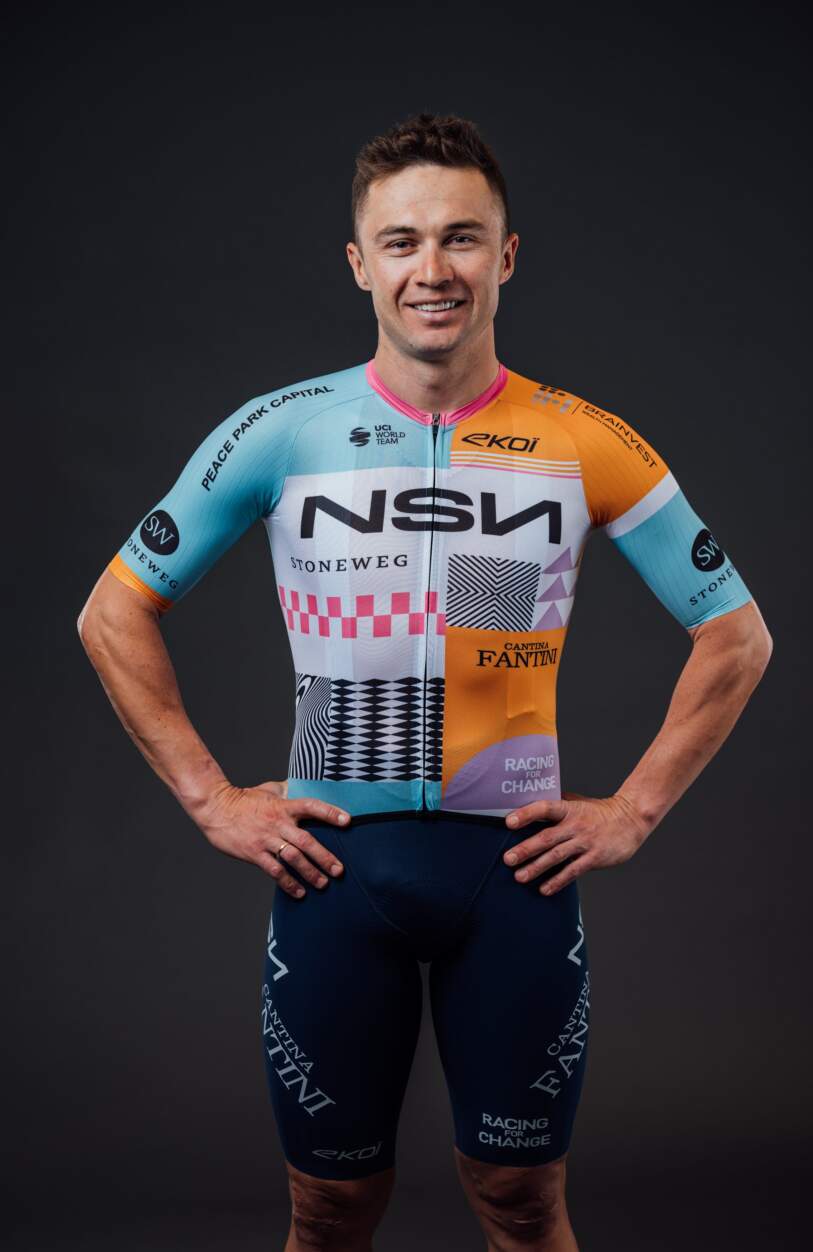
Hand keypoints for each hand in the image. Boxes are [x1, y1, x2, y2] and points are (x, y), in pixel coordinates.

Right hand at [197, 780, 348, 898]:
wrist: (216, 808)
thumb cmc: (244, 799)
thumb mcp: (268, 790)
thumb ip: (287, 791)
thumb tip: (300, 789)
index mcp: (283, 806)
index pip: (312, 806)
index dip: (330, 813)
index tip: (347, 821)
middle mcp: (278, 823)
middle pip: (307, 841)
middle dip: (325, 857)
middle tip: (339, 871)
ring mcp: (266, 839)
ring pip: (293, 859)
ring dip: (310, 873)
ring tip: (323, 884)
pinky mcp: (254, 853)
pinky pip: (275, 871)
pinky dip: (289, 883)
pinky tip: (299, 892)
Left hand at [502, 792, 652, 895]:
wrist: (631, 820)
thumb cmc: (600, 811)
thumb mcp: (578, 802)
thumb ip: (557, 804)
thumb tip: (530, 803)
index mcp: (569, 809)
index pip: (545, 808)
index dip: (526, 814)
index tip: (509, 822)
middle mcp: (576, 825)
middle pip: (547, 837)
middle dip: (525, 849)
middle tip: (508, 859)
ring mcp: (585, 842)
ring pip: (557, 856)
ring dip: (537, 868)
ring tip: (520, 877)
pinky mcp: (594, 858)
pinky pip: (573, 871)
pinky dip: (558, 881)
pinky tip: (545, 889)